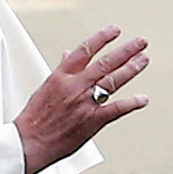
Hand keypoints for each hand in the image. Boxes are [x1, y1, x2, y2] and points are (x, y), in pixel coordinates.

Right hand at [18, 26, 150, 173]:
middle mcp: (75, 86)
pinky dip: (132, 103)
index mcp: (61, 76)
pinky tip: (143, 99)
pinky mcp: (92, 121)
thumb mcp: (45, 88)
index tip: (115, 30)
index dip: (102, 38)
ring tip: (143, 60)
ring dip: (131, 69)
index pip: (85, 49)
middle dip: (126, 50)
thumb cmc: (34, 118)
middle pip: (106, 62)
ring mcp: (85, 103)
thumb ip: (62, 70)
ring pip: (114, 81)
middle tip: (141, 43)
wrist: (29, 143)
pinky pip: (117, 109)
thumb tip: (69, 54)